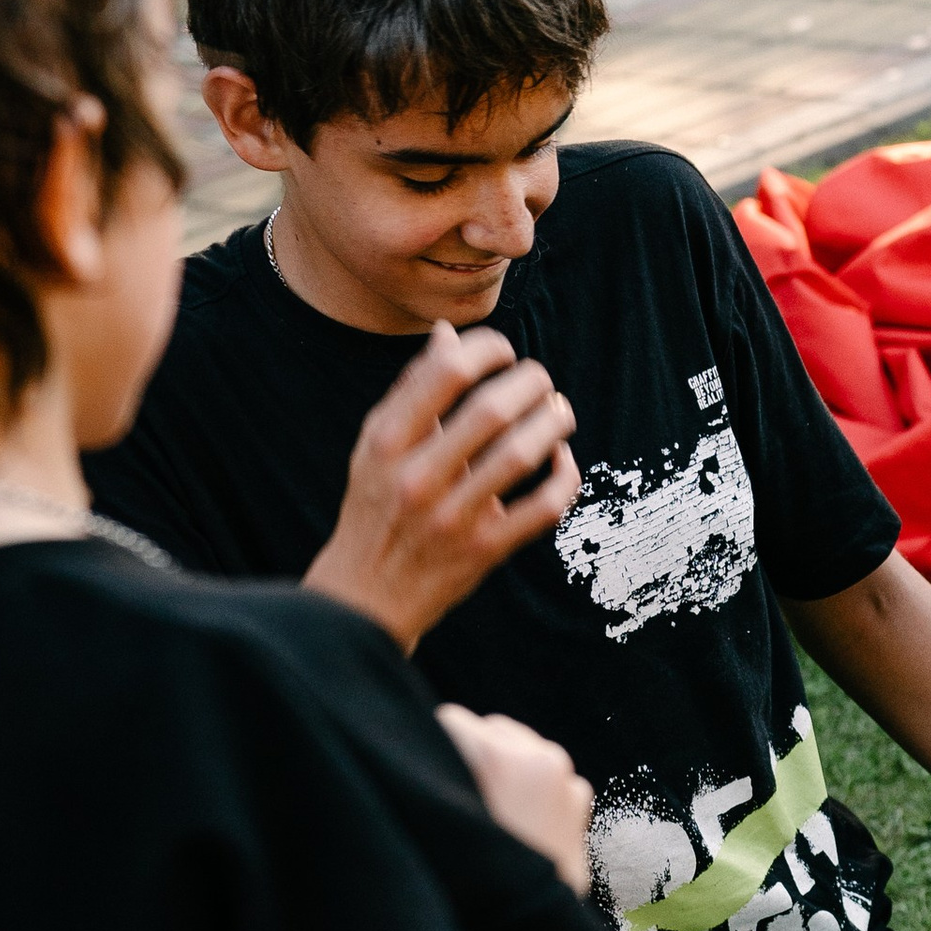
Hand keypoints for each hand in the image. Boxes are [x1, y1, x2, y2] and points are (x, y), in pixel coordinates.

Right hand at [304, 322, 577, 651]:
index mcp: (387, 442)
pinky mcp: (485, 550)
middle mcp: (417, 477)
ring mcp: (453, 517)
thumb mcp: (376, 446)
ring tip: (558, 411)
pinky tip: (561, 459)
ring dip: (553, 423)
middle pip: (491, 409)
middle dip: (530, 382)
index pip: (445, 373)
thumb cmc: (377, 506)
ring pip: (522, 454)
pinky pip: (543, 507)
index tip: (503, 350)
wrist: (366, 595)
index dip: (486, 348)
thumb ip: (412, 390)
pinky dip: (564, 476)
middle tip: (540, 380)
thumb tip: (447, 334)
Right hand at [437, 704, 594, 895]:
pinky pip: (546, 771)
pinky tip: (518, 822)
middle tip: (462, 800)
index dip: (435, 748)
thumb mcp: (440, 824)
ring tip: (492, 814)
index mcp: (498, 757)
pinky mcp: (579, 797)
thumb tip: (421, 745)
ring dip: (505, 768)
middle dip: (474, 755)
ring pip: (520, 746)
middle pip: (489, 729)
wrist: (530, 929)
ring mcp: (565, 776)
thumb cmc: (472, 884)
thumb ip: (436, 776)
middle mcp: (538, 757)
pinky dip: (532, 786)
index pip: (451, 721)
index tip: (431, 777)